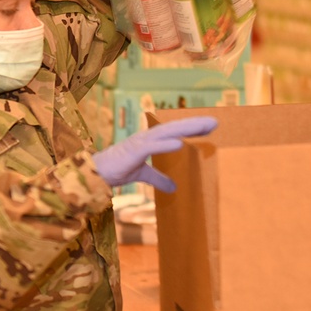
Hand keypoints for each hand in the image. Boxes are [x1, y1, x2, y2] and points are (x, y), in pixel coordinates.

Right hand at [92, 117, 217, 192]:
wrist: (95, 173)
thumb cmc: (116, 170)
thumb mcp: (143, 175)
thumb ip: (158, 178)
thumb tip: (174, 188)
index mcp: (149, 141)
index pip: (174, 131)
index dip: (191, 128)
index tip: (209, 127)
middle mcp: (146, 137)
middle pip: (174, 127)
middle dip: (194, 124)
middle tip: (214, 122)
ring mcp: (140, 142)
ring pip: (166, 132)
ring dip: (185, 128)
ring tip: (203, 126)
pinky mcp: (133, 151)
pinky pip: (151, 146)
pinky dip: (165, 144)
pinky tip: (179, 143)